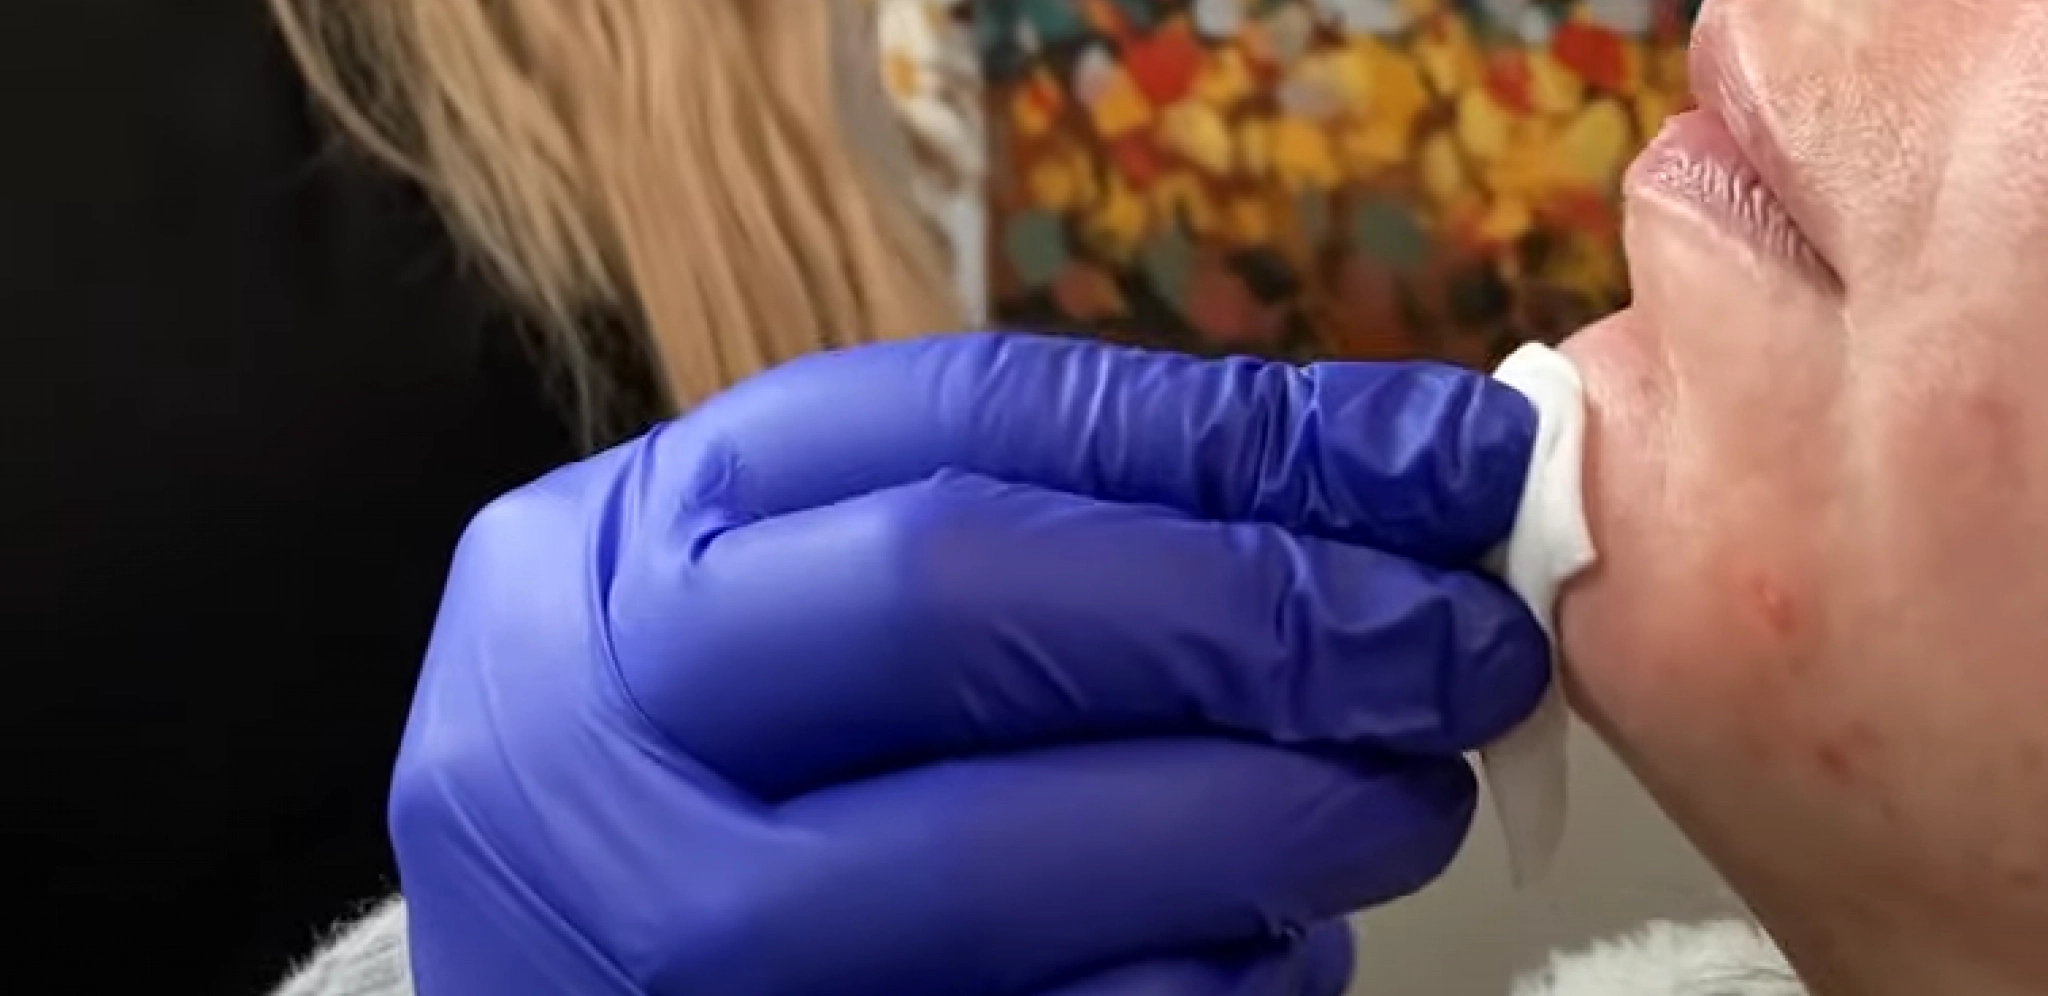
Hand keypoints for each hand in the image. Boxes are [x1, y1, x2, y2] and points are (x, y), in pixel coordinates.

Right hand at [392, 333, 1548, 995]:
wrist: (583, 993)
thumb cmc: (716, 791)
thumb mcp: (794, 619)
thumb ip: (1022, 547)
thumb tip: (1376, 481)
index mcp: (606, 557)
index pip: (949, 422)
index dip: (1226, 433)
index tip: (1434, 459)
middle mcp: (583, 737)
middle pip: (951, 602)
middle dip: (1247, 610)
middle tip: (1453, 644)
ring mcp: (653, 942)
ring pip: (993, 857)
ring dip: (1260, 817)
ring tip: (1403, 797)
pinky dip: (1202, 985)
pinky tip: (1274, 949)